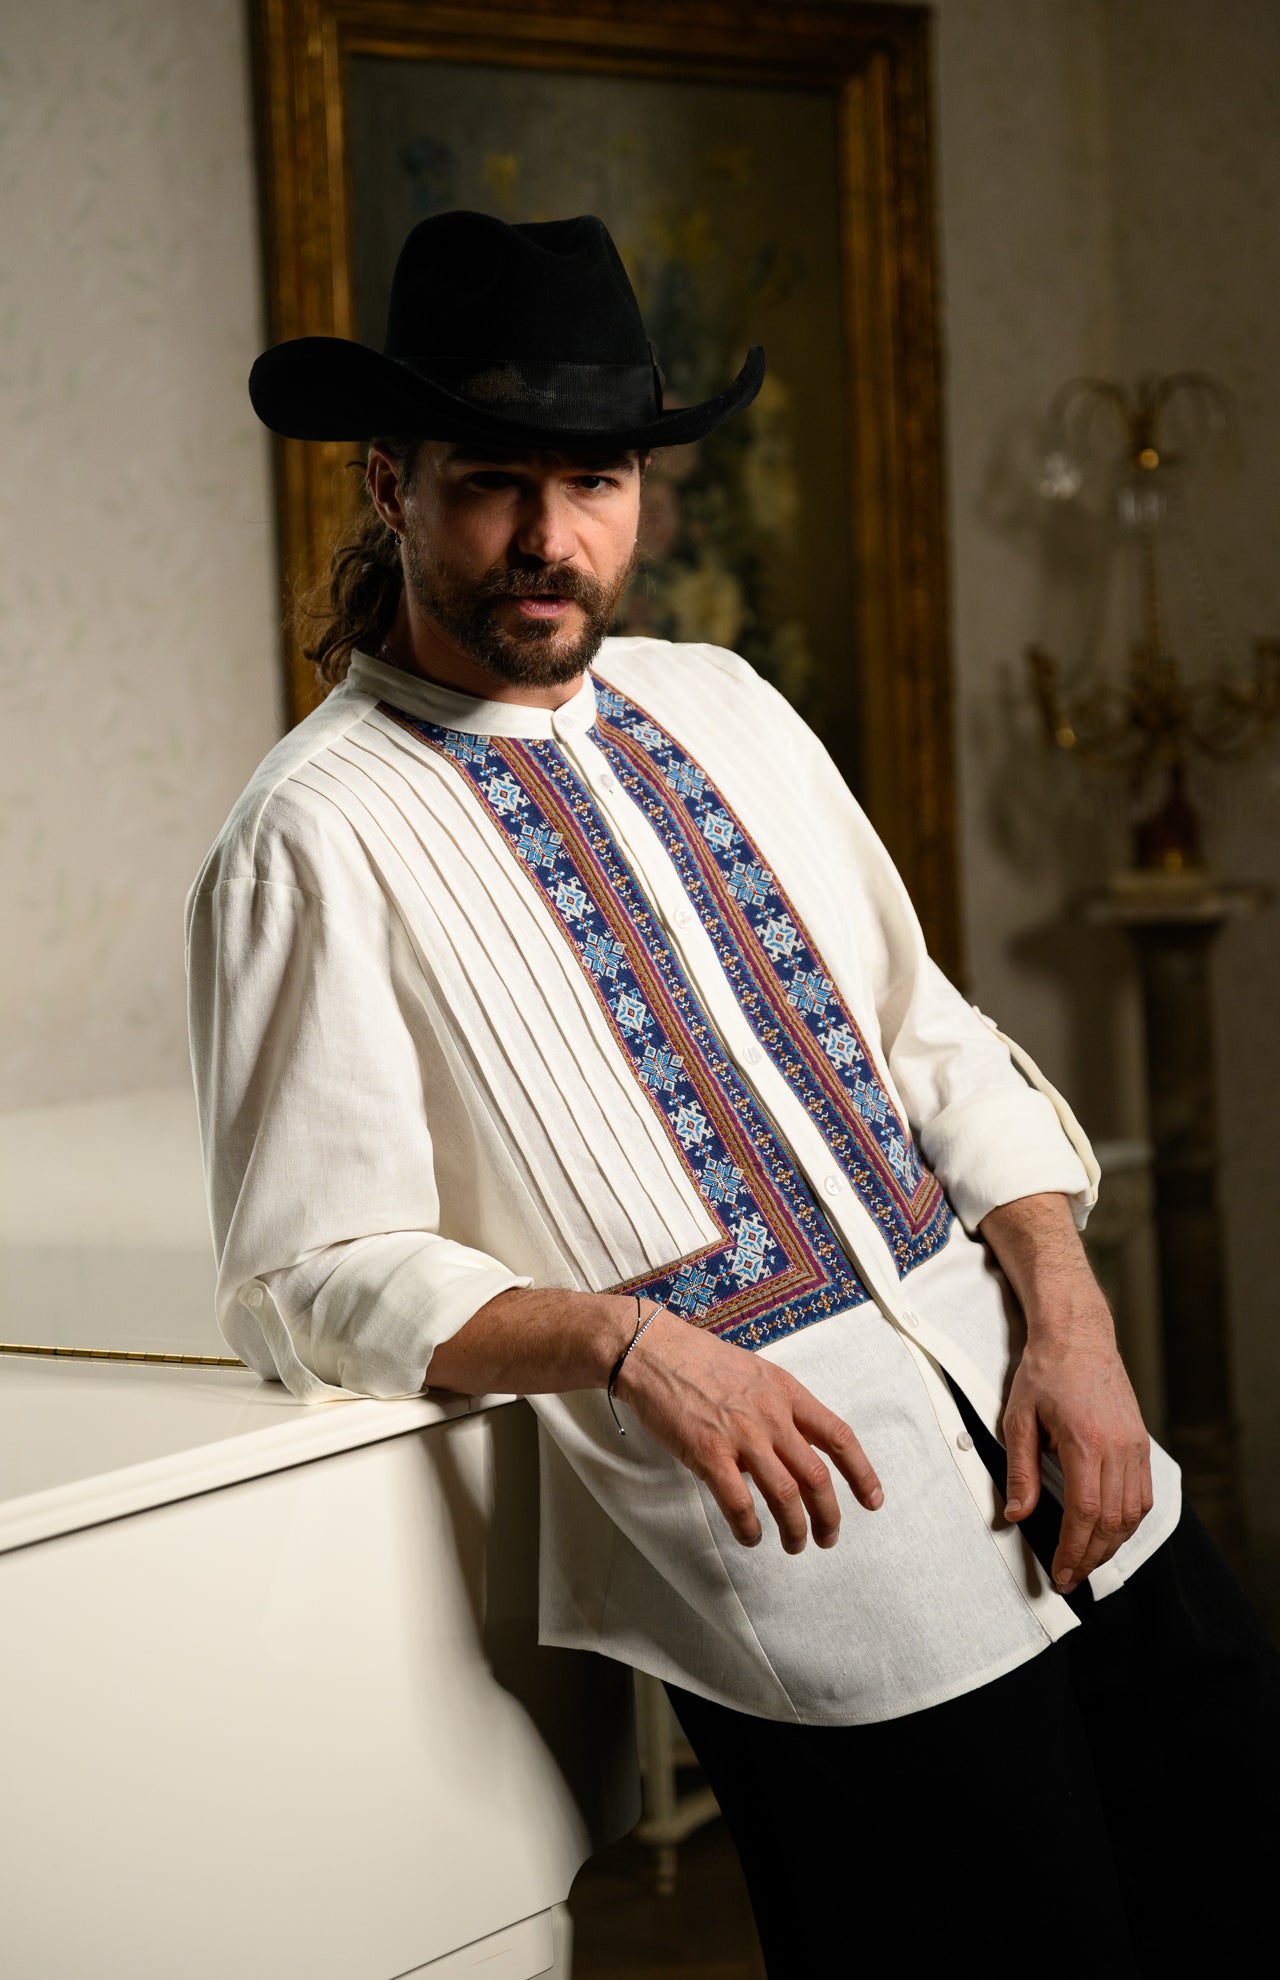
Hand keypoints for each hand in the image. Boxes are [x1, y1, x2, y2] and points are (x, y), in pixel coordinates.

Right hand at [613, 1308, 882, 1552]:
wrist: (654, 1353)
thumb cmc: (702, 1361)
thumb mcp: (756, 1374)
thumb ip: (780, 1407)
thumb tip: (794, 1447)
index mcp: (787, 1393)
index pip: (838, 1437)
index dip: (861, 1473)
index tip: (872, 1501)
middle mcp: (772, 1415)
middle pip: (817, 1476)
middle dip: (829, 1516)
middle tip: (828, 1538)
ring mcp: (741, 1435)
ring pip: (785, 1495)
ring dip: (795, 1529)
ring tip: (794, 1545)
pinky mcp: (708, 1453)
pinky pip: (739, 1503)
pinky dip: (749, 1528)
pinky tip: (751, 1537)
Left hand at [1001, 1301, 1153, 1594]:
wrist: (1077, 1337)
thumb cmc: (1044, 1374)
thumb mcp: (1018, 1418)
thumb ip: (1019, 1470)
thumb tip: (1016, 1515)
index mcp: (1086, 1442)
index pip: (1085, 1513)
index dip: (1073, 1549)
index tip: (1060, 1573)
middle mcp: (1119, 1448)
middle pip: (1113, 1521)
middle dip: (1091, 1557)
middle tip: (1070, 1578)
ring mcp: (1135, 1446)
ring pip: (1133, 1513)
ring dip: (1111, 1545)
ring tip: (1086, 1563)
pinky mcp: (1141, 1444)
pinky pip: (1143, 1495)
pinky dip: (1128, 1522)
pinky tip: (1109, 1534)